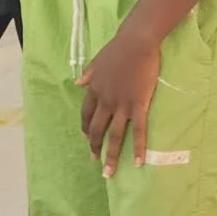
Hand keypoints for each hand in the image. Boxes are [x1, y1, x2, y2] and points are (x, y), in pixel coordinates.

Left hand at [78, 27, 161, 177]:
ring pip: (114, 135)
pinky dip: (138, 148)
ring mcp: (122, 104)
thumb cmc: (117, 49)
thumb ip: (88, 75)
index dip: (85, 127)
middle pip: (97, 128)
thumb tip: (77, 84)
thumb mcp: (96, 61)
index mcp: (94, 89)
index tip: (85, 138)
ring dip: (111, 155)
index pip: (86, 114)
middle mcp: (105, 100)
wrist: (135, 43)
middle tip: (95, 161)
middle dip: (94, 147)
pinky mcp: (138, 105)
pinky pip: (138, 131)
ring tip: (109, 172)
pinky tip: (138, 162)